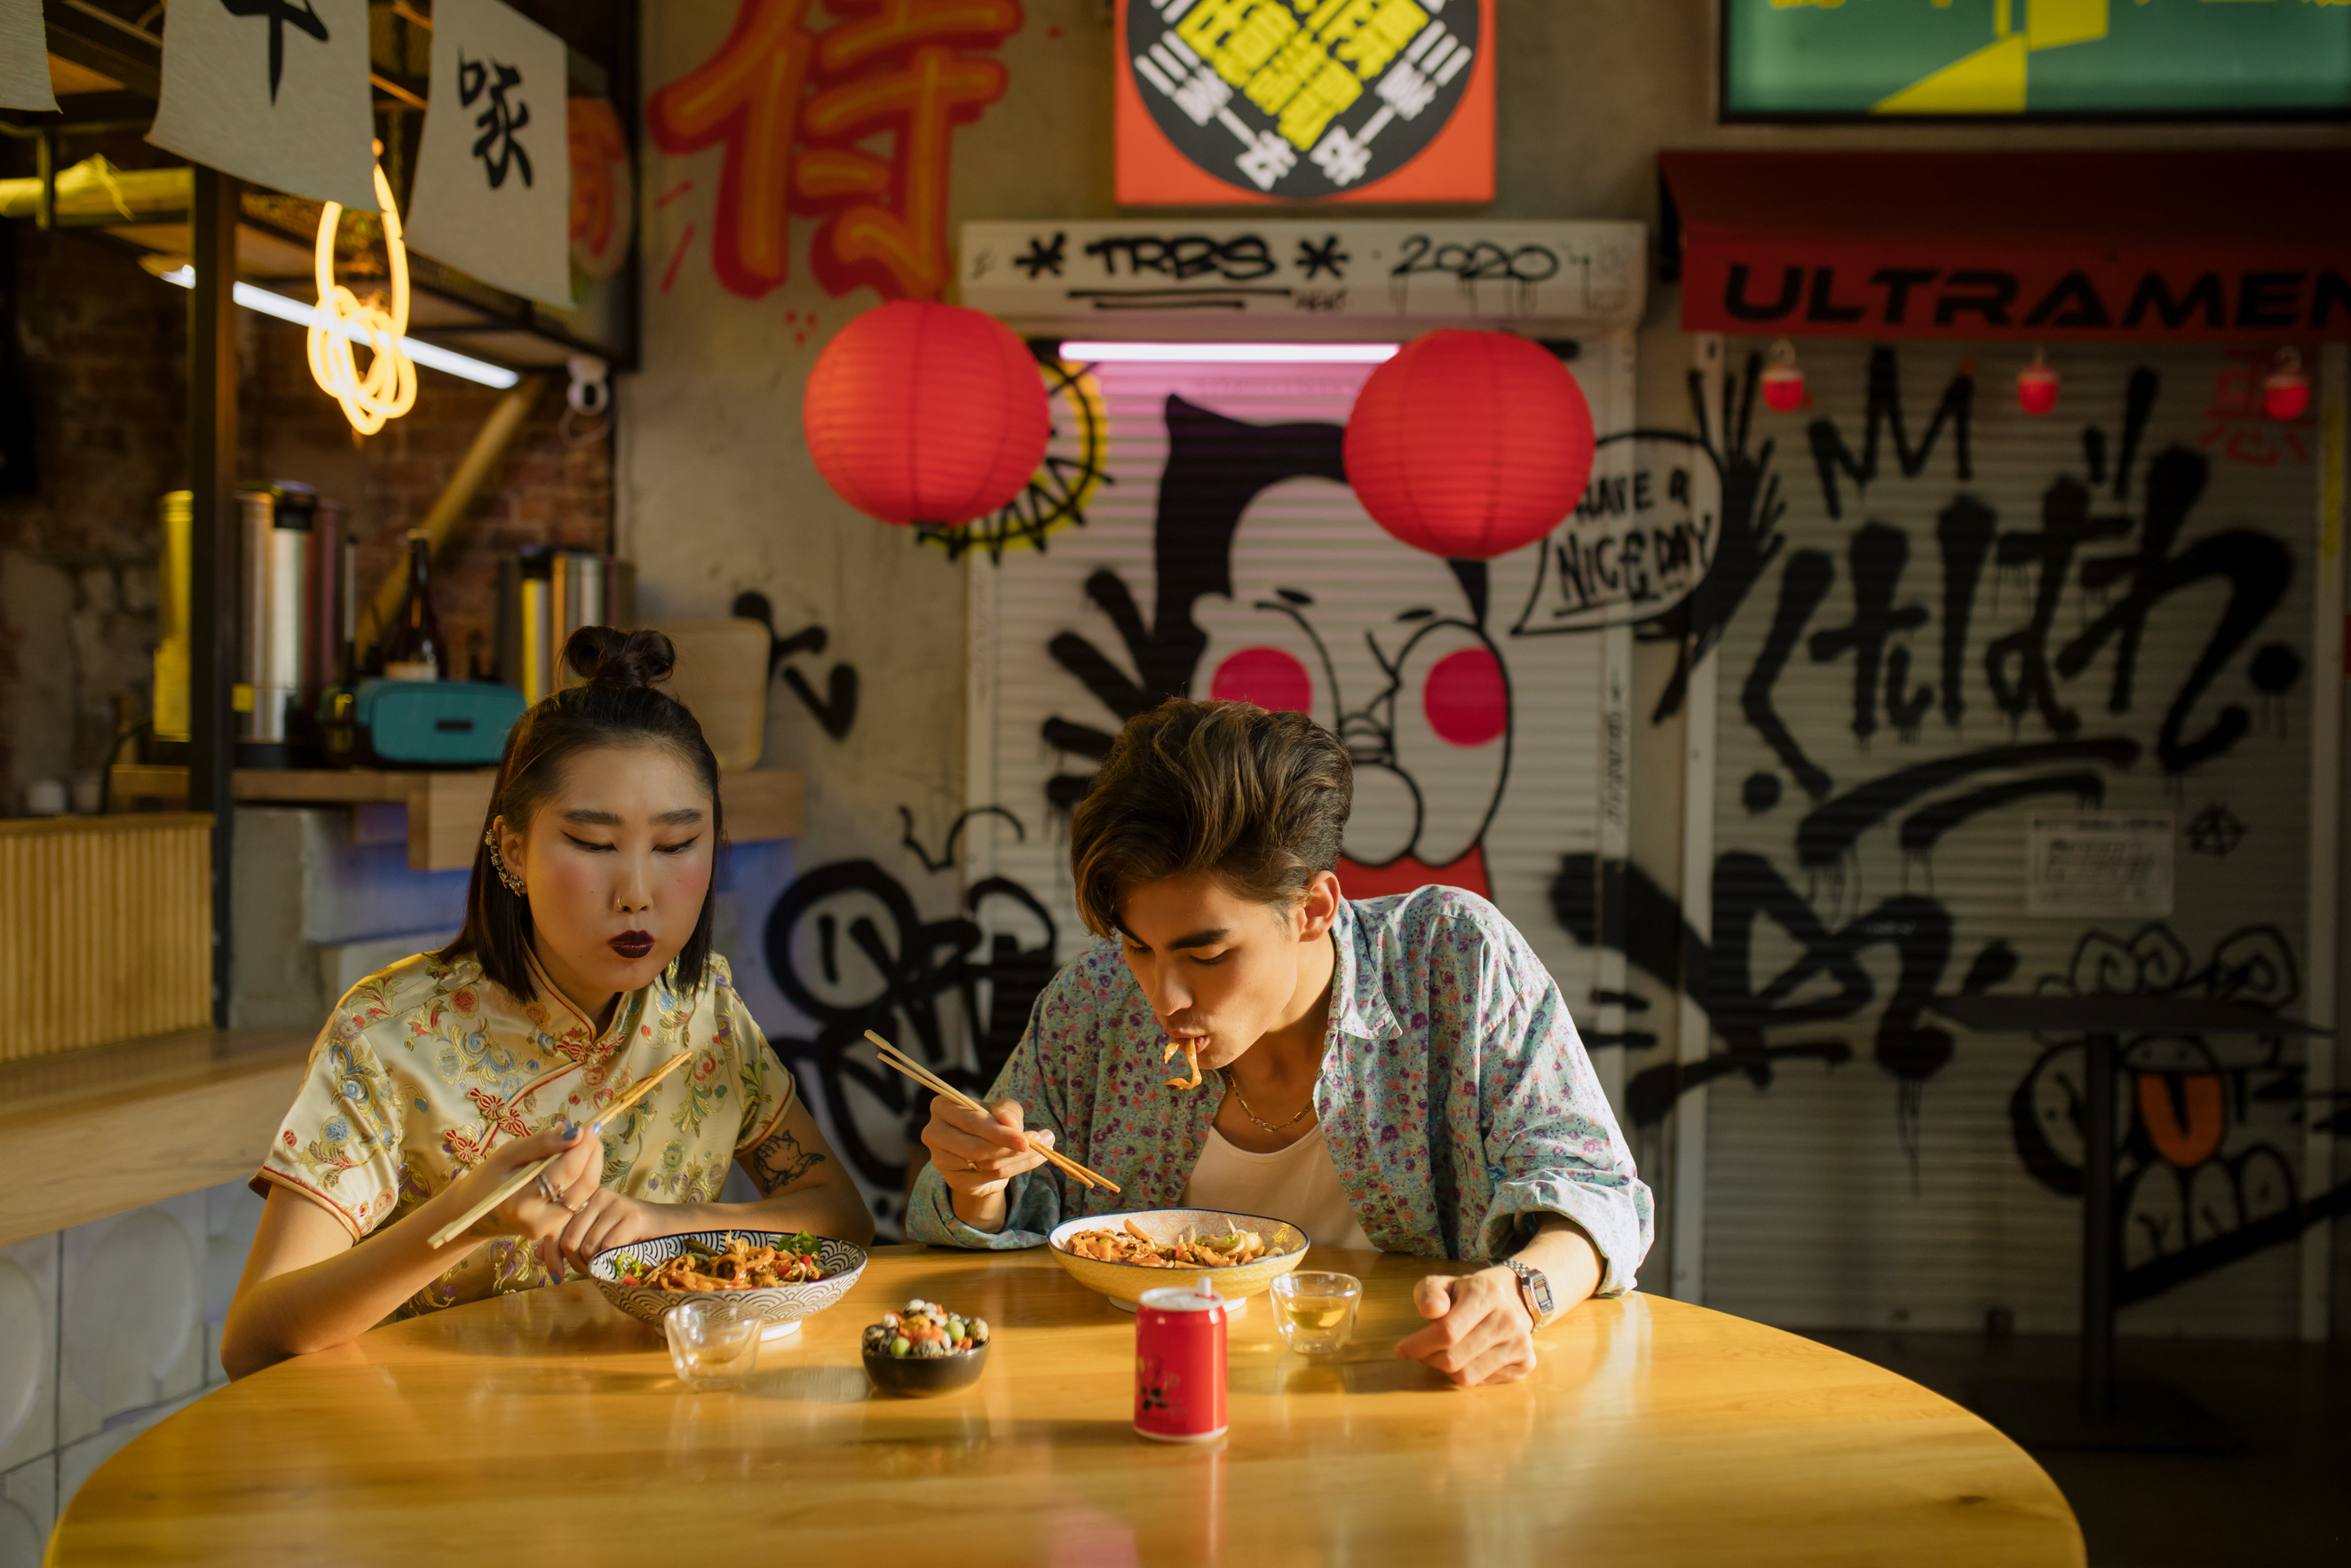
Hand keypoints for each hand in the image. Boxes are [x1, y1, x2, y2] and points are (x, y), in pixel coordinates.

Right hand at [449, 1121, 602, 1246]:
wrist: (473, 1214)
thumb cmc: (487, 1179)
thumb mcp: (508, 1155)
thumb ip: (542, 1144)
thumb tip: (575, 1132)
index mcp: (522, 1202)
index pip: (567, 1172)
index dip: (583, 1147)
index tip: (590, 1126)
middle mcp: (539, 1220)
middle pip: (584, 1186)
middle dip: (593, 1155)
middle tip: (592, 1132)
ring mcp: (549, 1228)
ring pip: (586, 1194)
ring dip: (592, 1165)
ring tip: (586, 1143)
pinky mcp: (554, 1229)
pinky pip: (577, 1200)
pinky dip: (582, 1178)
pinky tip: (576, 1161)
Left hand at [553, 1189, 660, 1276]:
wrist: (670, 1226)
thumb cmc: (629, 1233)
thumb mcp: (595, 1234)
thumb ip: (568, 1241)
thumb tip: (539, 1256)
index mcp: (585, 1197)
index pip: (556, 1227)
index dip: (553, 1254)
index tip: (556, 1275)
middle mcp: (598, 1196)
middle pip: (570, 1241)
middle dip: (576, 1263)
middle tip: (590, 1270)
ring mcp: (616, 1205)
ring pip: (588, 1247)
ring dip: (595, 1265)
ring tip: (606, 1265)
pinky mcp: (633, 1217)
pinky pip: (607, 1248)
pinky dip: (610, 1262)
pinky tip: (619, 1261)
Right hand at [920, 1096, 1053, 1198]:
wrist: (979, 1149)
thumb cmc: (988, 1121)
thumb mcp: (1001, 1109)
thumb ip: (1007, 1110)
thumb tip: (1009, 1122)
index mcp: (942, 1106)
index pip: (971, 1122)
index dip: (999, 1132)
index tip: (1026, 1139)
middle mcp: (934, 1133)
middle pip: (976, 1147)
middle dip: (1011, 1148)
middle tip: (1042, 1144)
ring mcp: (940, 1160)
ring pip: (985, 1164)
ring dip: (1018, 1159)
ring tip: (1042, 1150)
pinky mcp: (953, 1180)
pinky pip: (988, 1178)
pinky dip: (1014, 1170)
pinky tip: (1029, 1161)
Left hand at [1392, 1267, 1537, 1387]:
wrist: (1512, 1298)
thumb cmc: (1467, 1294)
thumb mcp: (1443, 1284)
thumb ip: (1429, 1293)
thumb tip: (1431, 1311)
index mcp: (1486, 1293)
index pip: (1447, 1331)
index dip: (1419, 1345)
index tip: (1400, 1350)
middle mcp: (1508, 1318)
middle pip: (1454, 1359)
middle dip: (1429, 1359)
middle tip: (1423, 1352)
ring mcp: (1521, 1342)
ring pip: (1467, 1377)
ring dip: (1446, 1370)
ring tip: (1444, 1354)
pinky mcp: (1526, 1362)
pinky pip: (1483, 1383)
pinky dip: (1467, 1374)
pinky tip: (1468, 1358)